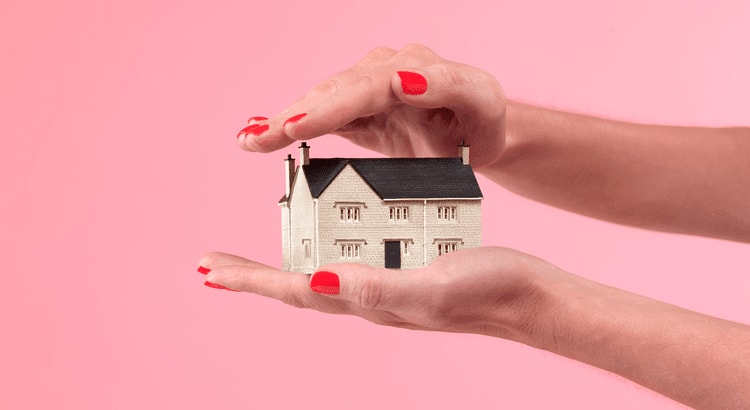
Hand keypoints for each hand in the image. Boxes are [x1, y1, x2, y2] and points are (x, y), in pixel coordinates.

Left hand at [198, 247, 551, 341]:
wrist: (528, 297)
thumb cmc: (488, 291)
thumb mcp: (432, 286)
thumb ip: (377, 287)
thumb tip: (317, 281)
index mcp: (370, 299)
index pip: (296, 291)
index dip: (251, 280)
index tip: (208, 269)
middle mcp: (370, 294)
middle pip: (299, 286)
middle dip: (255, 276)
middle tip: (214, 265)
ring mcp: (387, 282)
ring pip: (323, 272)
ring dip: (286, 263)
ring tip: (262, 251)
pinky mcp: (406, 266)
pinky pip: (356, 254)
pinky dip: (330, 242)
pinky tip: (331, 231)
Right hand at [238, 44, 506, 169]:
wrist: (474, 131)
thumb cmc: (480, 123)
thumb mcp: (483, 107)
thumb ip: (453, 88)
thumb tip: (404, 82)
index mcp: (422, 69)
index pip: (373, 84)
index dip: (337, 105)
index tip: (303, 124)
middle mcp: (390, 69)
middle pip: (338, 92)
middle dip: (298, 115)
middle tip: (260, 138)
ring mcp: (370, 84)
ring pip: (323, 100)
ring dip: (284, 120)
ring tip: (249, 139)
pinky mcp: (357, 102)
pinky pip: (321, 110)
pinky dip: (289, 123)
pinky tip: (255, 133)